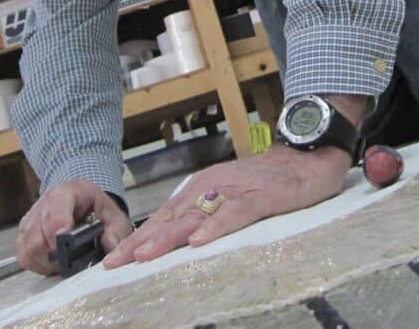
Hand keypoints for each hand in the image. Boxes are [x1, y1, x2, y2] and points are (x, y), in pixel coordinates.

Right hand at [16, 179, 132, 274]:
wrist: (84, 203)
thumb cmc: (96, 209)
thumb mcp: (113, 215)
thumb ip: (116, 231)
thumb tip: (112, 248)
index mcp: (68, 192)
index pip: (57, 206)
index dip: (58, 223)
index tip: (63, 239)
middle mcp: (45, 202)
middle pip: (37, 231)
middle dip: (53, 251)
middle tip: (69, 260)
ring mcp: (32, 218)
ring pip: (27, 245)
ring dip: (44, 260)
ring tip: (62, 262)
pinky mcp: (25, 233)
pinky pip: (22, 253)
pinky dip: (36, 263)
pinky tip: (51, 263)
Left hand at [103, 143, 350, 266]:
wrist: (307, 156)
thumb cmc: (267, 182)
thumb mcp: (228, 197)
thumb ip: (204, 214)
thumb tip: (174, 243)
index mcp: (201, 189)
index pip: (163, 218)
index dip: (137, 239)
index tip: (111, 261)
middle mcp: (212, 188)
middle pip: (171, 219)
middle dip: (141, 243)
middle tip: (115, 263)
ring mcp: (235, 191)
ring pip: (196, 217)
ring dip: (168, 237)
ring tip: (145, 256)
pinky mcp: (260, 197)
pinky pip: (235, 214)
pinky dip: (216, 227)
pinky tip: (200, 242)